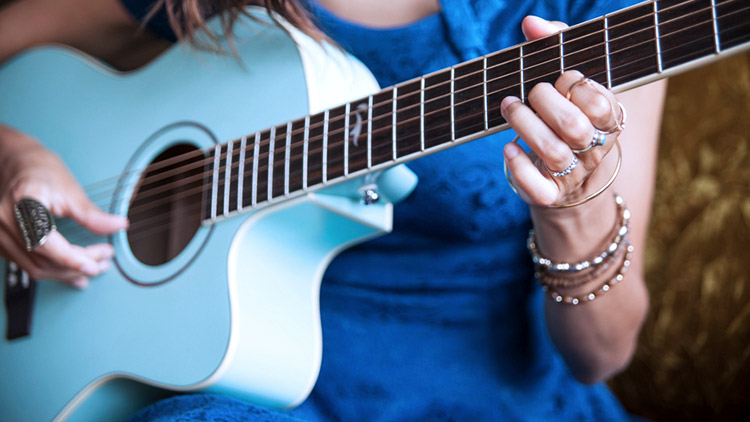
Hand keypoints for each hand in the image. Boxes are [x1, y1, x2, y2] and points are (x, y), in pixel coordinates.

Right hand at [0, 125, 127, 287]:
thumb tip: (118, 226)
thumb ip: (92, 214)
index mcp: (23, 205)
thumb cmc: (41, 172)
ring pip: (35, 268)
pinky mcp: (1, 243)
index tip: (99, 261)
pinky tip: (73, 272)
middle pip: (44, 260)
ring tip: (94, 267)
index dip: (74, 258)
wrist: (15, 164)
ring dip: (67, 273)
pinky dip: (53, 271)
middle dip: (78, 266)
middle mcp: (5, 222)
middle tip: (104, 261)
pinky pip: (28, 265)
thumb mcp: (70, 189)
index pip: (47, 243)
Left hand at [502, 16, 624, 206]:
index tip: (559, 78)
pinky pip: (538, 187)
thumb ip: (555, 47)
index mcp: (609, 118)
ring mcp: (573, 174)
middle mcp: (594, 148)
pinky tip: (509, 148)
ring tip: (509, 106)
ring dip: (523, 124)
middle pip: (574, 127)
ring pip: (552, 152)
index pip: (601, 102)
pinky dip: (519, 167)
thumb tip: (531, 23)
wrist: (569, 176)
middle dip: (545, 102)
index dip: (575, 85)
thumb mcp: (568, 81)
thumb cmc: (566, 113)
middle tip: (530, 92)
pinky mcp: (550, 194)